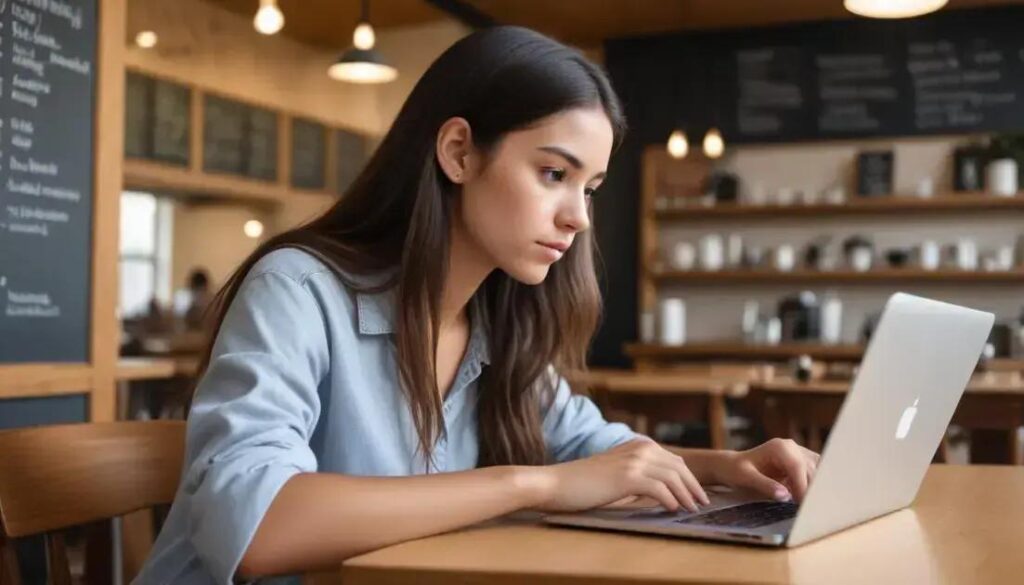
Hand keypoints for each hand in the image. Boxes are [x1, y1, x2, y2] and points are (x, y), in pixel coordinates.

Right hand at [531, 438, 710, 513]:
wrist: (556, 483)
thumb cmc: (582, 483)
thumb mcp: (615, 473)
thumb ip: (637, 476)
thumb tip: (662, 492)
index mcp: (637, 445)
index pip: (674, 460)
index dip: (689, 478)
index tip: (698, 494)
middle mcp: (639, 448)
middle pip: (679, 467)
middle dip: (694, 486)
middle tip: (702, 503)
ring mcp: (634, 461)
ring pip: (673, 477)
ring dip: (687, 495)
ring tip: (693, 509)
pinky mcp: (628, 477)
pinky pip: (660, 489)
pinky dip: (670, 500)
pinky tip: (674, 510)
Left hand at [713, 438, 819, 501]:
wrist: (733, 465)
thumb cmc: (736, 470)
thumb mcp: (746, 478)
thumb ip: (765, 485)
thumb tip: (785, 495)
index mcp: (780, 447)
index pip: (798, 467)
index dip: (803, 487)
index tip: (804, 506)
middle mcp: (792, 447)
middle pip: (811, 470)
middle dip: (811, 490)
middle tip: (810, 512)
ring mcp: (799, 453)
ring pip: (817, 473)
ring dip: (815, 490)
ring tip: (811, 509)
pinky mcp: (802, 463)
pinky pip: (815, 475)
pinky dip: (815, 488)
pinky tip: (811, 501)